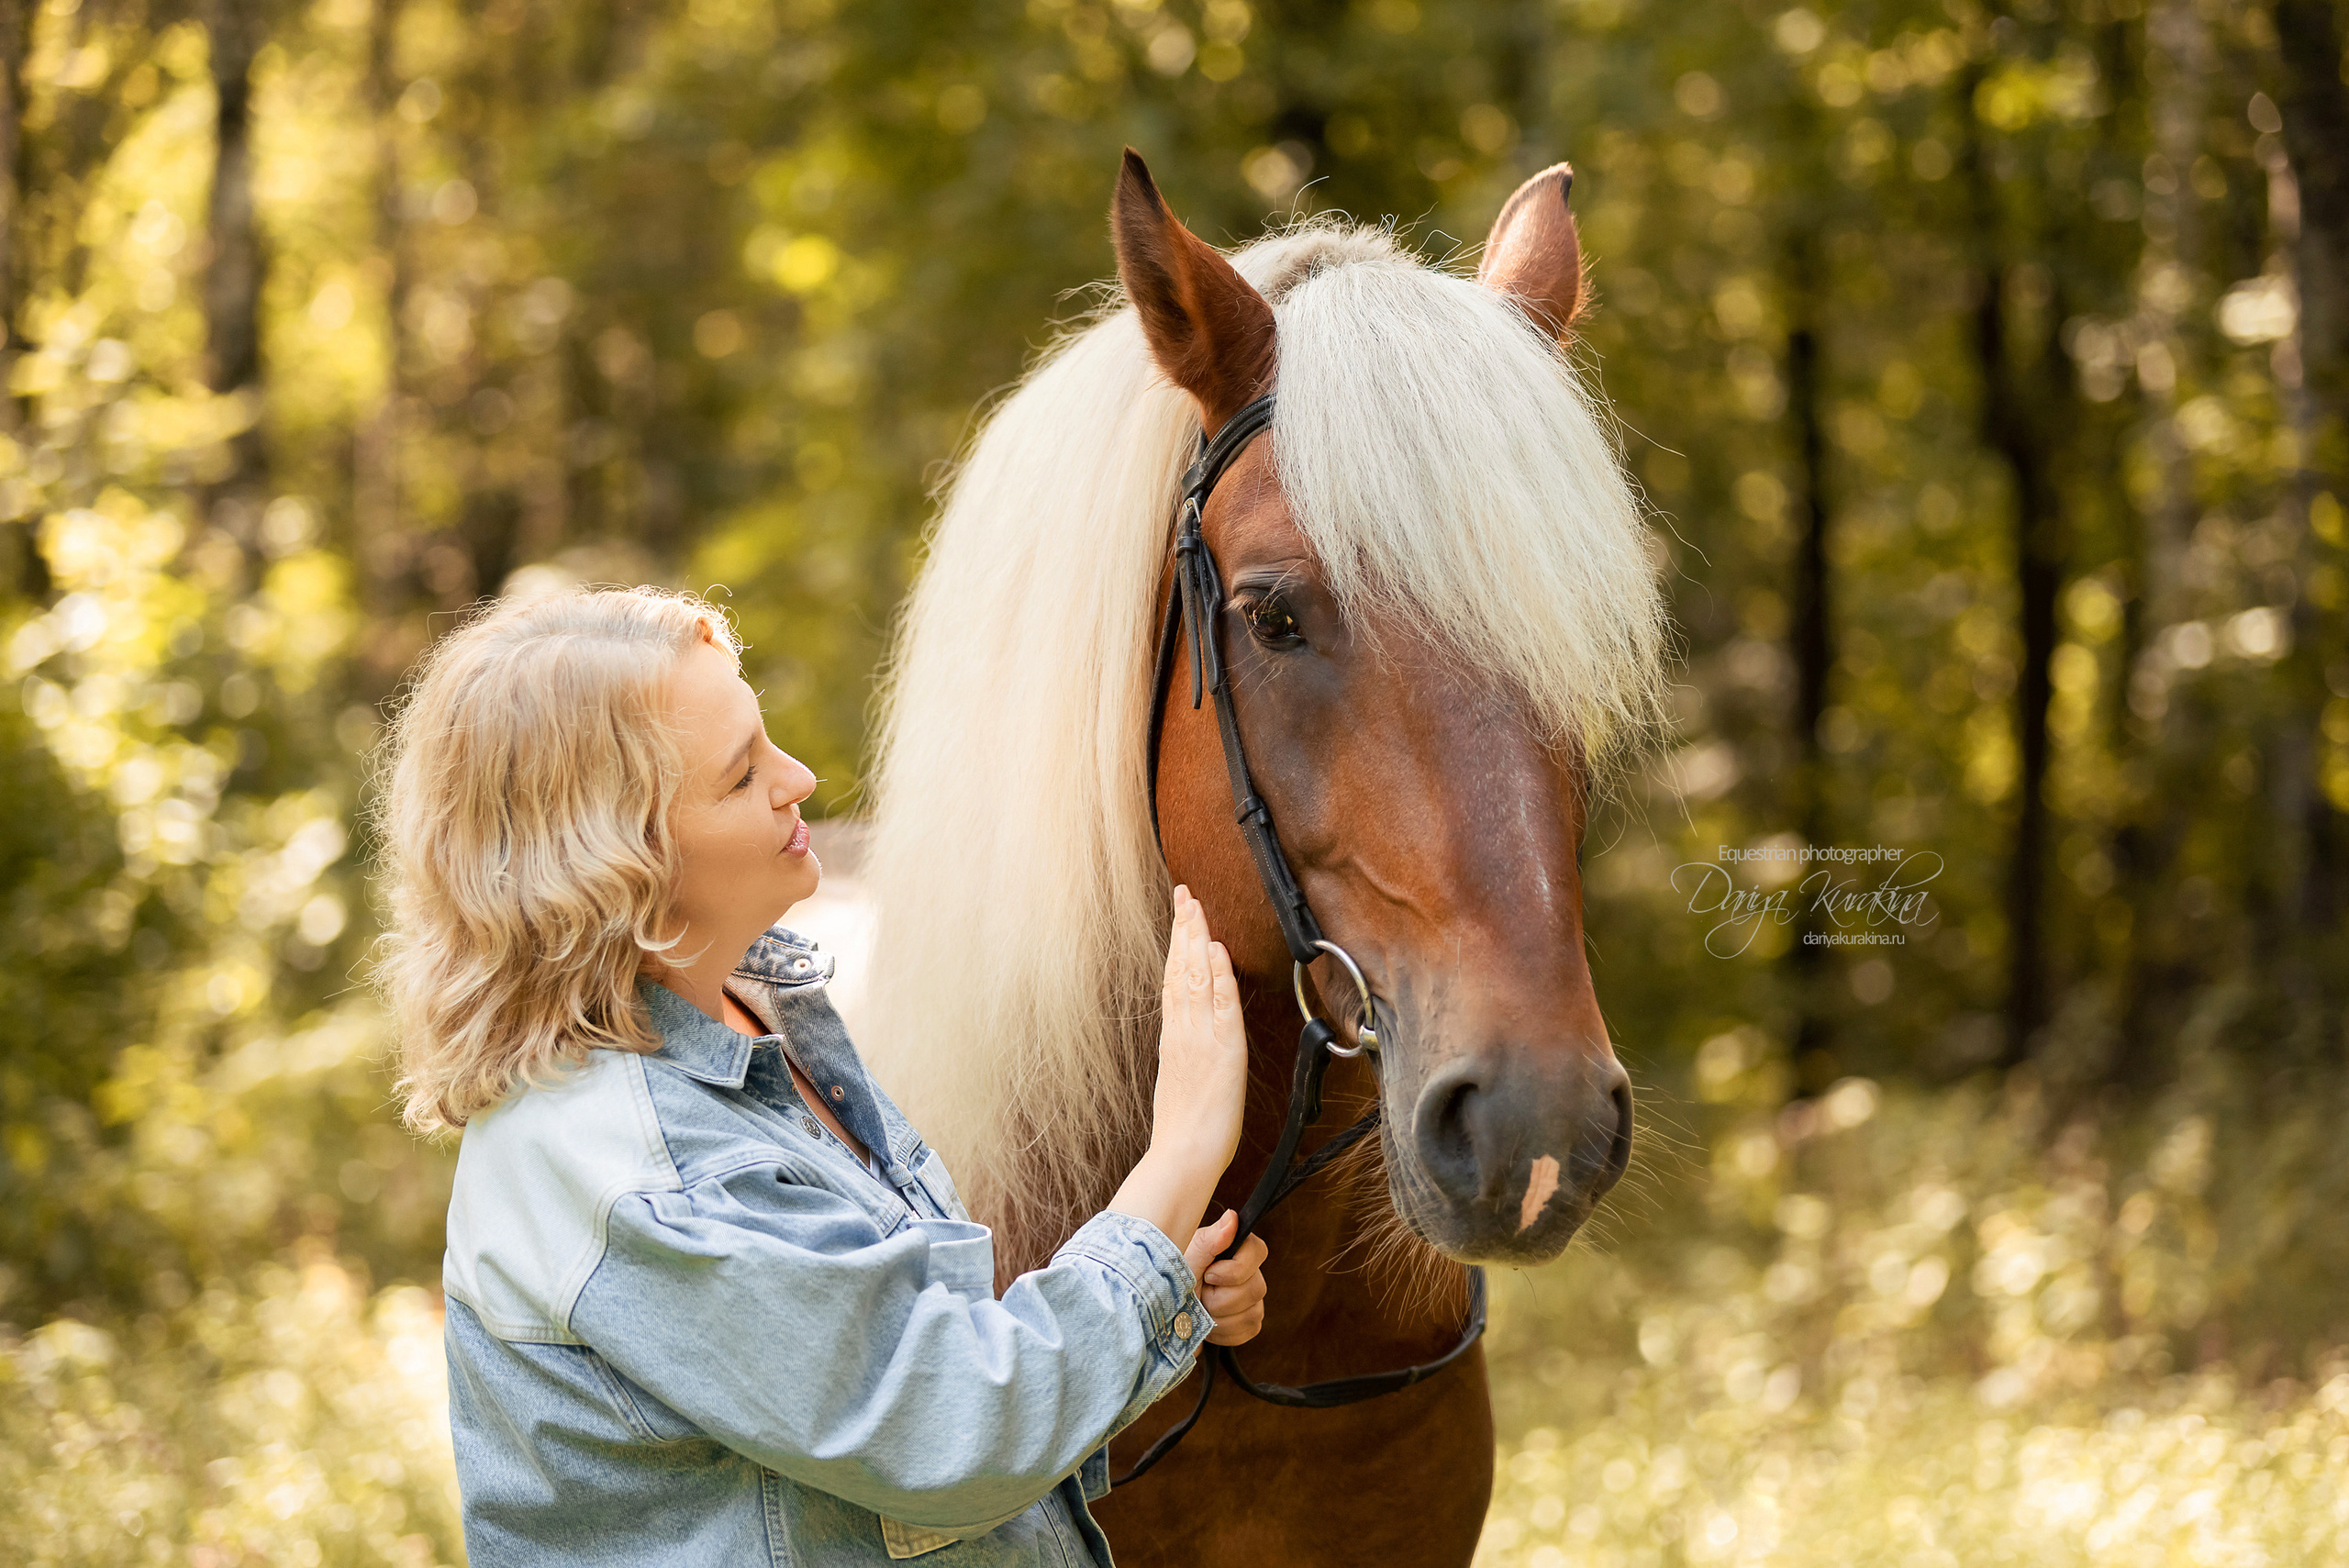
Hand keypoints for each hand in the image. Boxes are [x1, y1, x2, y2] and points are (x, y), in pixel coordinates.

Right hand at [1149, 885, 1248, 1175]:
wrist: (1183, 1156)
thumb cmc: (1183, 1133)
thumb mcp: (1178, 1086)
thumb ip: (1182, 1058)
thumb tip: (1184, 1046)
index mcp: (1173, 1038)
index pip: (1173, 980)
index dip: (1176, 946)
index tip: (1179, 917)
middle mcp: (1182, 1031)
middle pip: (1180, 969)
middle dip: (1183, 928)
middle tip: (1185, 893)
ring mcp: (1199, 1037)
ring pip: (1195, 977)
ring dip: (1196, 938)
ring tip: (1195, 905)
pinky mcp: (1221, 1049)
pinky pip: (1219, 1004)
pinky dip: (1216, 975)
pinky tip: (1215, 950)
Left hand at [1181, 1210, 1269, 1345]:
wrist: (1162, 1314)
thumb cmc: (1170, 1281)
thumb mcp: (1184, 1260)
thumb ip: (1209, 1241)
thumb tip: (1232, 1217)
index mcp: (1233, 1249)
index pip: (1257, 1251)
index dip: (1234, 1270)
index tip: (1209, 1275)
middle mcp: (1248, 1272)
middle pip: (1255, 1288)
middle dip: (1220, 1299)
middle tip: (1198, 1295)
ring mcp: (1252, 1299)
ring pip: (1251, 1313)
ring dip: (1219, 1318)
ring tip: (1200, 1310)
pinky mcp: (1249, 1321)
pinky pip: (1248, 1330)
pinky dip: (1224, 1333)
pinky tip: (1209, 1325)